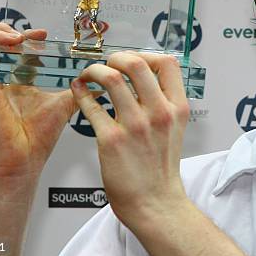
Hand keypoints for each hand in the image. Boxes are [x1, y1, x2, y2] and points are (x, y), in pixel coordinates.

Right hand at [0, 21, 77, 183]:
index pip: (12, 45)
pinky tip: (12, 42)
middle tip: (29, 35)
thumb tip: (102, 82)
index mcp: (15, 79)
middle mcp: (0, 77)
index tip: (44, 35)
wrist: (24, 160)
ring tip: (16, 36)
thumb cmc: (39, 138)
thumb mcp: (65, 104)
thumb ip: (82, 91)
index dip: (26, 34)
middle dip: (7, 27)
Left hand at [70, 51, 189, 228]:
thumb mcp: (175, 128)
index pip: (168, 63)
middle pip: (136, 63)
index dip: (146, 54)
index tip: (132, 60)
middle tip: (107, 64)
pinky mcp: (111, 140)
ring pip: (110, 78)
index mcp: (177, 107)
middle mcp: (159, 113)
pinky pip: (90, 105)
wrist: (155, 202)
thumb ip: (164, 101)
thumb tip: (145, 77)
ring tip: (88, 75)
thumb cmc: (161, 166)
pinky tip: (78, 91)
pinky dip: (80, 93)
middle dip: (116, 57)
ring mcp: (135, 125)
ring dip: (93, 70)